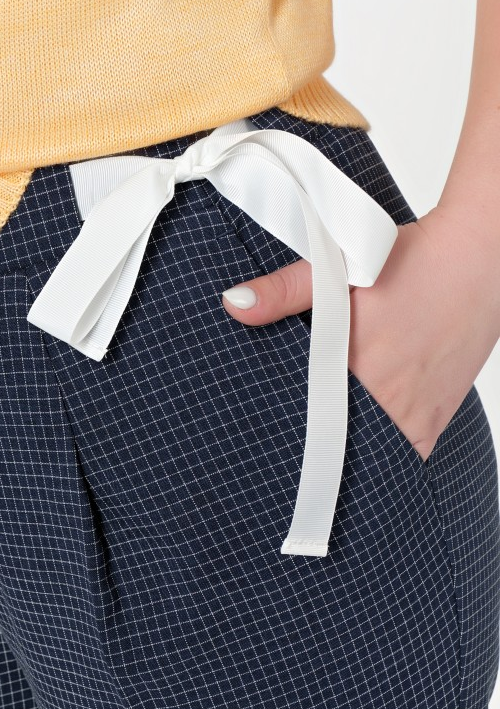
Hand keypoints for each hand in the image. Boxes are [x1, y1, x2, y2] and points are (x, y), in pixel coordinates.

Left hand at [221, 206, 499, 461]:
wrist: (480, 257)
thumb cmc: (412, 261)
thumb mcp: (337, 267)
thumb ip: (283, 292)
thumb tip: (234, 304)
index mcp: (359, 371)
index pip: (310, 428)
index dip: (288, 441)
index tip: (268, 452)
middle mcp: (391, 401)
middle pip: (339, 443)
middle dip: (314, 446)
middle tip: (288, 447)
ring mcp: (418, 414)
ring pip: (374, 452)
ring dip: (350, 450)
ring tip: (323, 448)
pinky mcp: (438, 416)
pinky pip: (408, 452)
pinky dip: (387, 451)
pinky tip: (364, 443)